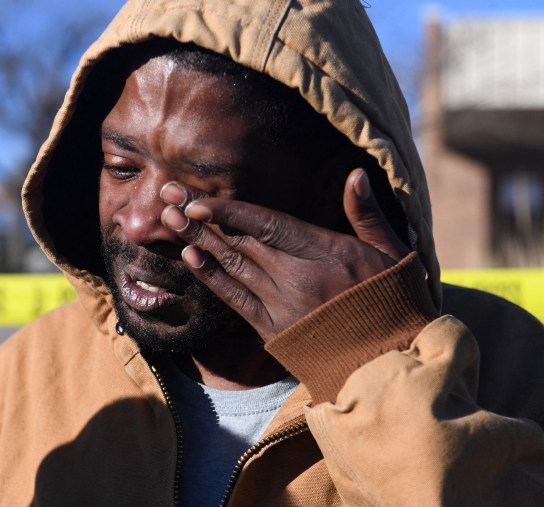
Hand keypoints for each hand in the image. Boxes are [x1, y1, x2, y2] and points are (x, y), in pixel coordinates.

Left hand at [159, 168, 410, 341]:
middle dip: (200, 217)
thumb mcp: (393, 254)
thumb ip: (368, 214)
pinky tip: (190, 257)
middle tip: (167, 196)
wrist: (391, 368)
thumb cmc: (396, 305)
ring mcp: (281, 305)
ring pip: (231, 265)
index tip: (196, 199)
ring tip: (169, 220)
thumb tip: (356, 173)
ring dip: (197, 240)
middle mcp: (296, 277)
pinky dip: (212, 277)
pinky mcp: (273, 329)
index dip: (228, 211)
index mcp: (325, 253)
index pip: (267, 224)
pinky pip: (234, 298)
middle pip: (239, 240)